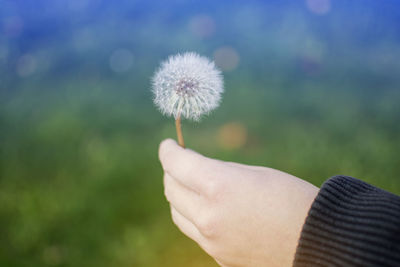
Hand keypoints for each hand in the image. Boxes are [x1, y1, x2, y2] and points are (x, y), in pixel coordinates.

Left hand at [159, 139, 317, 266]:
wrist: (318, 241)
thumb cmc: (292, 198)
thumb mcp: (254, 174)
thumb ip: (219, 172)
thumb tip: (196, 169)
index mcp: (219, 187)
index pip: (176, 165)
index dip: (168, 151)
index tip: (168, 145)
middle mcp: (209, 217)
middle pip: (171, 189)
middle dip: (171, 172)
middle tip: (179, 163)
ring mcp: (211, 241)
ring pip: (177, 214)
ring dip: (179, 196)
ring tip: (190, 185)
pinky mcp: (219, 257)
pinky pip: (194, 232)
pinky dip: (194, 216)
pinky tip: (208, 208)